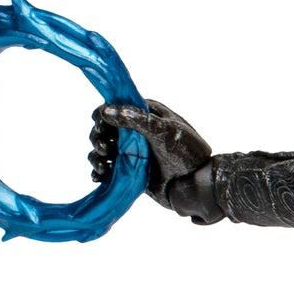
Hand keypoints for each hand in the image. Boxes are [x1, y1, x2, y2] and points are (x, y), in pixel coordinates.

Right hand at [92, 101, 211, 208]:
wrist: (197, 185)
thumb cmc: (188, 153)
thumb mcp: (164, 131)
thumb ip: (136, 120)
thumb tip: (106, 110)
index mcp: (146, 113)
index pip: (116, 107)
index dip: (103, 115)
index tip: (100, 126)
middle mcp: (137, 130)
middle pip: (105, 130)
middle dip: (98, 138)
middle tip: (105, 149)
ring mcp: (133, 151)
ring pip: (104, 150)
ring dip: (96, 156)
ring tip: (102, 166)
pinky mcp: (131, 169)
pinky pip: (109, 168)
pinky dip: (100, 171)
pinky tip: (99, 176)